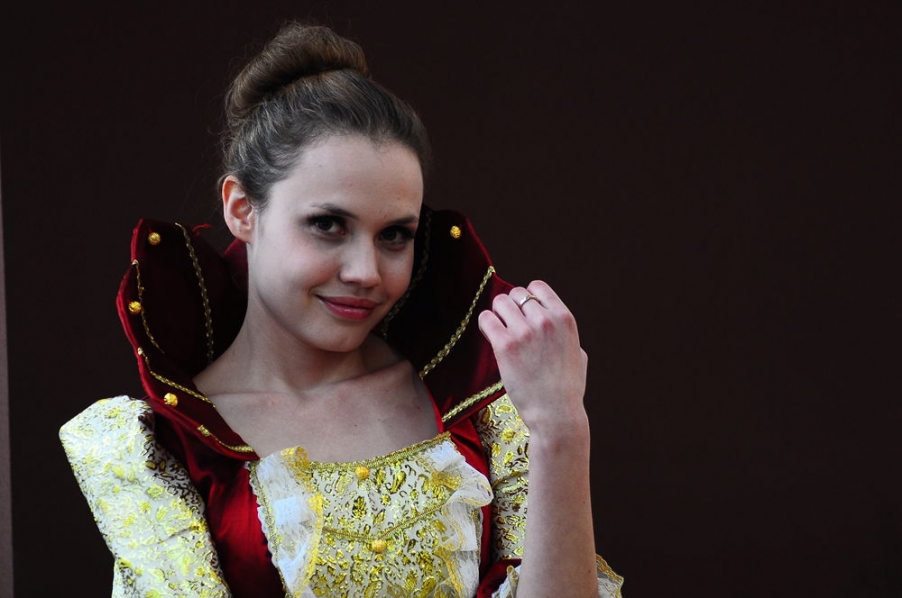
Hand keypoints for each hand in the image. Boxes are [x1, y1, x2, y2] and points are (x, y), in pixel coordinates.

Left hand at [477, 280, 587, 433]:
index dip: (527, 297)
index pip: (537, 287)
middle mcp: (545, 320)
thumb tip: (556, 329)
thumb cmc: (568, 390)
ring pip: (499, 303)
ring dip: (497, 315)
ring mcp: (524, 331)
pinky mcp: (505, 345)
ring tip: (499, 331)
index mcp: (564, 319)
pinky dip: (486, 324)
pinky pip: (486, 319)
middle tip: (509, 326)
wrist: (556, 413)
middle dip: (510, 308)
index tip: (523, 312)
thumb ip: (566, 336)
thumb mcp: (578, 354)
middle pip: (515, 294)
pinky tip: (490, 336)